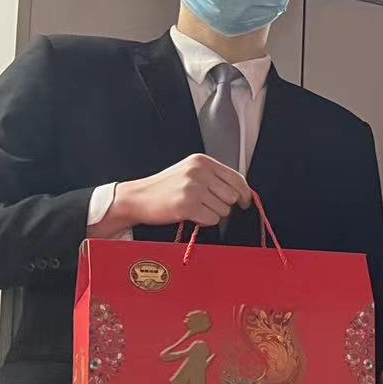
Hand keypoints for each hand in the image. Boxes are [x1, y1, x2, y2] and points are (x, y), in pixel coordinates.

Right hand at [95, 154, 251, 234]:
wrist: (137, 198)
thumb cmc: (165, 188)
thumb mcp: (190, 172)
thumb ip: (214, 177)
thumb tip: (243, 192)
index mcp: (202, 161)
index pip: (237, 178)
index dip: (244, 193)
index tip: (245, 202)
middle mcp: (199, 172)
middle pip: (233, 196)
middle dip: (224, 205)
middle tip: (206, 205)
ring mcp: (193, 188)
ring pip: (224, 210)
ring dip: (212, 213)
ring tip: (194, 208)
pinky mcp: (187, 206)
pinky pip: (212, 220)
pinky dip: (204, 221)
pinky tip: (190, 215)